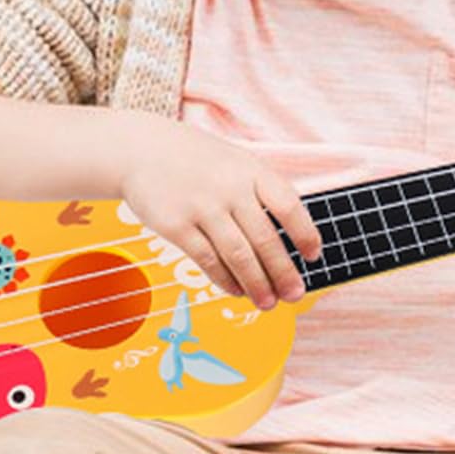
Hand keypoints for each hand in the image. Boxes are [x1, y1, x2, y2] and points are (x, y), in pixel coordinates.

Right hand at [117, 115, 322, 308]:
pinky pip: (207, 260)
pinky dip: (225, 280)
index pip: (288, 205)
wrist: (140, 150)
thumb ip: (259, 192)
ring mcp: (202, 207)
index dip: (305, 233)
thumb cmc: (195, 160)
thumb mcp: (235, 162)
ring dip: (257, 284)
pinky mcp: (176, 226)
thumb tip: (289, 238)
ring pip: (238, 255)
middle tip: (294, 294)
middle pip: (265, 239)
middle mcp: (229, 188)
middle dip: (283, 272)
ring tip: (267, 303)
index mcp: (251, 170)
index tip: (314, 256)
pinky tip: (236, 291)